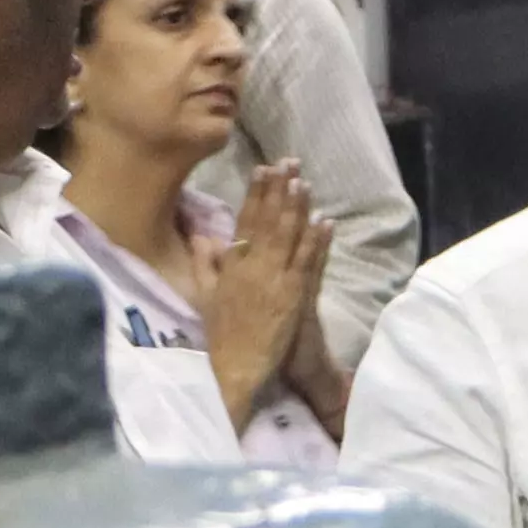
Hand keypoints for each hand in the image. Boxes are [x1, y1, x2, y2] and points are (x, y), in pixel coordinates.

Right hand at [204, 163, 329, 431]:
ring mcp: (274, 280)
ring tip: (304, 182)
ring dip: (297, 208)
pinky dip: (316, 242)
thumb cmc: (222, 331)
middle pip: (268, 221)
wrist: (235, 365)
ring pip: (288, 237)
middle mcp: (252, 267)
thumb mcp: (205, 293)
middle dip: (279, 191)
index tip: (263, 169)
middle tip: (289, 162)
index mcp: (231, 265)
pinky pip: (308, 263)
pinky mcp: (294, 296)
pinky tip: (325, 222)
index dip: (255, 193)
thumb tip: (202, 234)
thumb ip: (204, 262)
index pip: (245, 220)